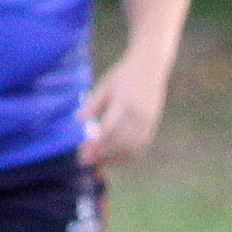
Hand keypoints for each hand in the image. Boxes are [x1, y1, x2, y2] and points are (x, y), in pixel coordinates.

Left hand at [82, 50, 172, 168]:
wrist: (151, 65)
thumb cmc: (124, 73)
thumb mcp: (105, 84)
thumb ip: (93, 103)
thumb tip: (77, 120)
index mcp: (124, 102)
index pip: (109, 129)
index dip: (95, 143)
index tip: (82, 151)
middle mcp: (138, 114)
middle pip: (119, 142)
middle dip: (101, 155)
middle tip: (85, 161)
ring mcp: (148, 121)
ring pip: (131, 148)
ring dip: (114, 160)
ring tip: (98, 165)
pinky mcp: (153, 125)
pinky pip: (140, 147)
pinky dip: (127, 157)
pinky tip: (115, 160)